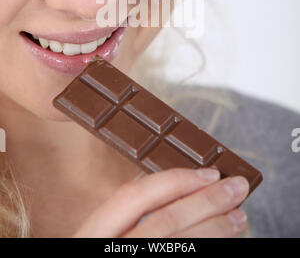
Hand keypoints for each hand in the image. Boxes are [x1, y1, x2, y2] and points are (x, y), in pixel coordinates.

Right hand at [72, 167, 248, 237]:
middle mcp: (109, 252)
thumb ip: (130, 219)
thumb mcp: (106, 236)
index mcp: (93, 236)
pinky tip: (223, 244)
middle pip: (165, 221)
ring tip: (239, 217)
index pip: (134, 196)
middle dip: (207, 201)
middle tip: (237, 188)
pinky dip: (206, 252)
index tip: (209, 173)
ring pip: (181, 247)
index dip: (175, 180)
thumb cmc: (112, 249)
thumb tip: (182, 191)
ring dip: (216, 230)